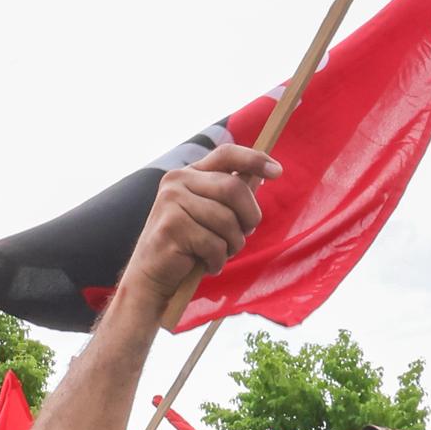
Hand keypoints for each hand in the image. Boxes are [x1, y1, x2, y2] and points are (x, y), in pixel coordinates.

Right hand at [121, 143, 276, 314]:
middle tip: (244, 235)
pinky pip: (214, 244)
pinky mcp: (171, 227)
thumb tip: (260, 175)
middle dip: (249, 217)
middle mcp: (177, 181)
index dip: (254, 159)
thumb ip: (230, 194)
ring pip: (227, 220)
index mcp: (189, 174)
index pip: (226, 154)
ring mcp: (171, 202)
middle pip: (234, 189)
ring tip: (220, 254)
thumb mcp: (210, 214)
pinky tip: (206, 264)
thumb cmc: (187, 245)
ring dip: (232, 245)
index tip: (277, 171)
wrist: (152, 275)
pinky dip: (218, 261)